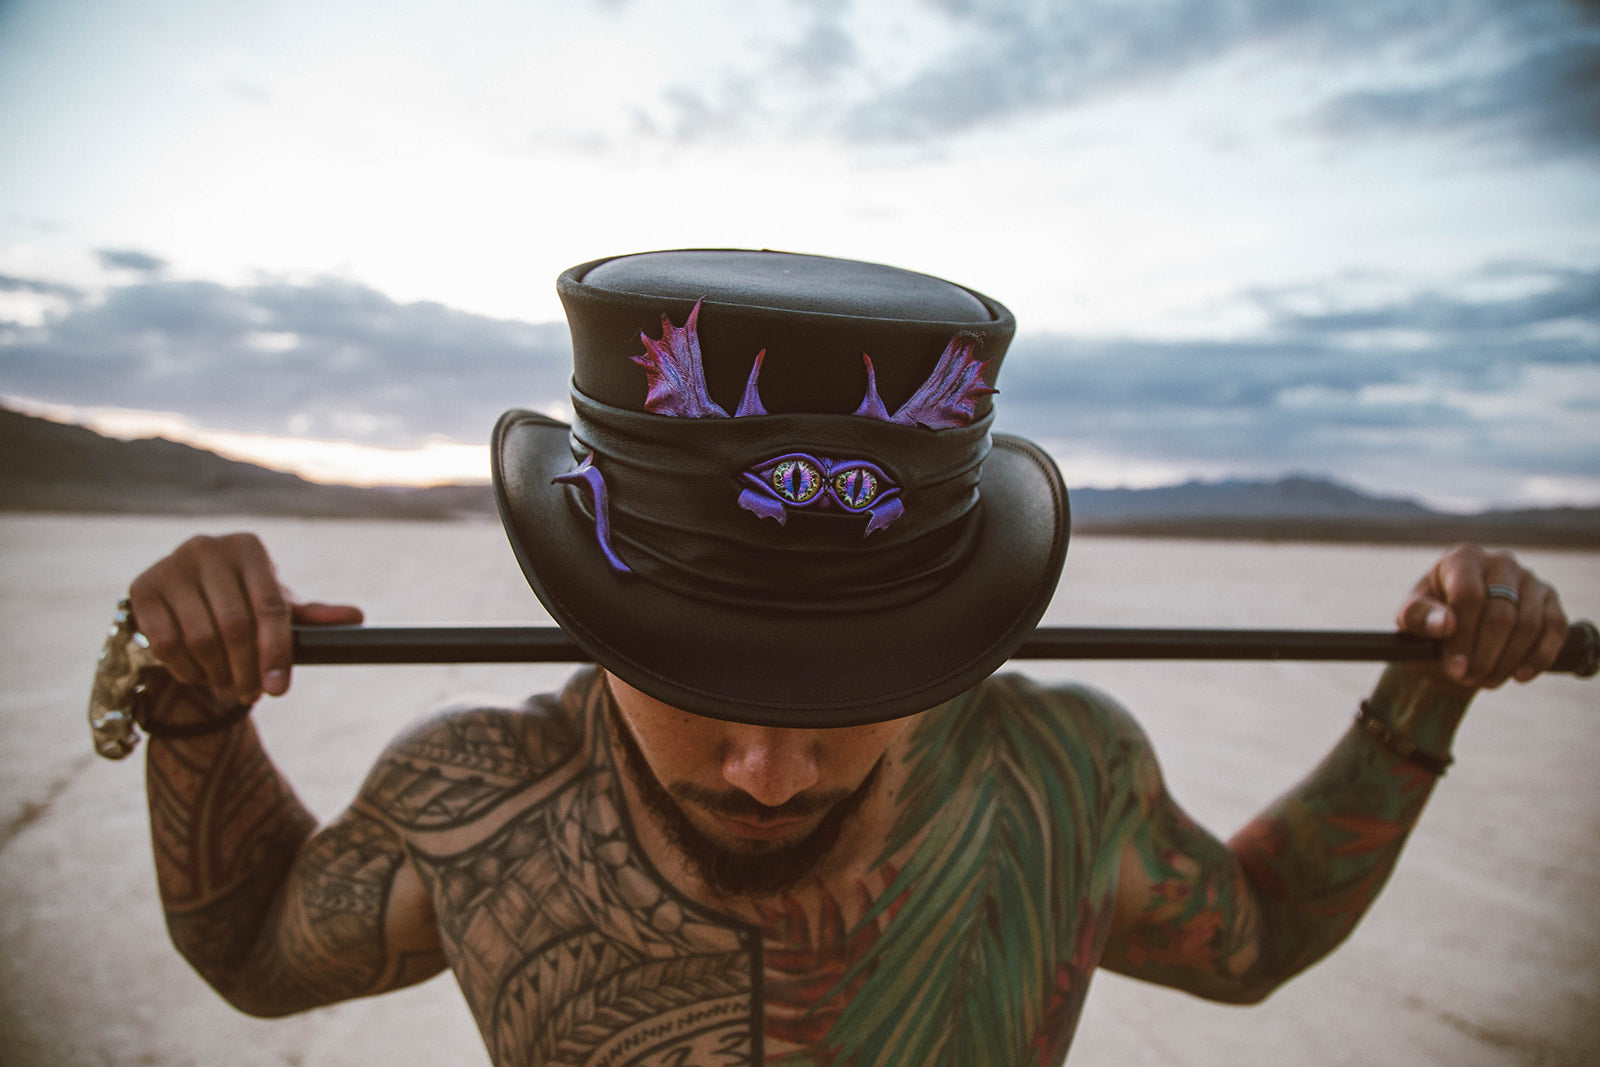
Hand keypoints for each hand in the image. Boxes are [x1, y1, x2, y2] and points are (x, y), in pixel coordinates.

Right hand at [127, 533, 362, 705]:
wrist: (185, 595)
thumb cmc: (241, 600)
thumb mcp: (276, 605)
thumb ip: (313, 615)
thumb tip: (357, 618)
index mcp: (249, 548)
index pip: (270, 607)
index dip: (276, 652)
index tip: (279, 688)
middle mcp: (208, 548)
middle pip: (235, 626)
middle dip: (246, 669)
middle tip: (252, 694)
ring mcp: (170, 566)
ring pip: (201, 638)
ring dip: (217, 673)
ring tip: (228, 686)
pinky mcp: (141, 589)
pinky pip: (166, 643)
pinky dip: (185, 669)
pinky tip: (199, 675)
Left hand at [1396, 544, 1566, 691]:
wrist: (1455, 627)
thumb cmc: (1428, 618)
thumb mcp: (1409, 617)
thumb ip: (1419, 617)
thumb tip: (1445, 625)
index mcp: (1463, 559)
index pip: (1469, 597)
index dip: (1463, 637)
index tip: (1455, 668)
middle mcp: (1500, 562)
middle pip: (1501, 614)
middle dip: (1485, 655)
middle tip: (1467, 679)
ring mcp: (1529, 579)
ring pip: (1529, 625)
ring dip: (1508, 660)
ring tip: (1486, 680)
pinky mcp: (1550, 599)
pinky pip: (1555, 629)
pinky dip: (1540, 656)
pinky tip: (1520, 676)